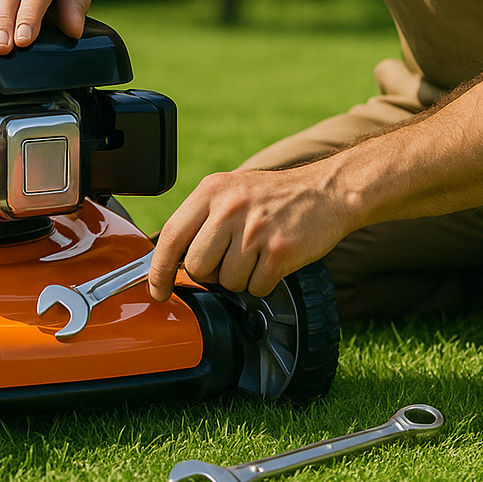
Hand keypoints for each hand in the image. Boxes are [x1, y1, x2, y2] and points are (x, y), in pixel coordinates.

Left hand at [148, 165, 350, 300]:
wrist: (325, 191)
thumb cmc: (272, 196)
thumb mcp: (229, 191)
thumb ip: (200, 219)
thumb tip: (171, 260)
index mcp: (210, 191)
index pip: (170, 237)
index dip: (158, 271)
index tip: (157, 290)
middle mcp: (229, 208)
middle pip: (197, 267)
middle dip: (210, 274)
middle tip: (230, 259)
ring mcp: (254, 230)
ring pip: (227, 282)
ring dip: (240, 278)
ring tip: (255, 254)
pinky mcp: (279, 251)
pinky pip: (256, 287)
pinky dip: (263, 282)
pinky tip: (272, 260)